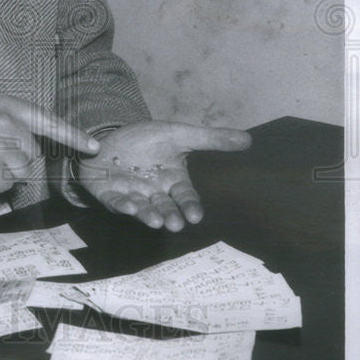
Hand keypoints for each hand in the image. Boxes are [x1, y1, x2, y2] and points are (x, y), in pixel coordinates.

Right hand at [0, 95, 98, 194]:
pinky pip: (5, 185)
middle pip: (32, 154)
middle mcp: (4, 123)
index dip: (73, 136)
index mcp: (3, 105)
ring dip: (3, 174)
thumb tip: (32, 149)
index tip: (94, 147)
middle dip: (15, 161)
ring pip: (21, 172)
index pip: (46, 121)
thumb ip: (8, 125)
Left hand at [73, 121, 250, 231]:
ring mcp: (132, 195)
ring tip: (156, 222)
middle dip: (170, 216)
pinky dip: (122, 205)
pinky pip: (117, 202)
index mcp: (172, 181)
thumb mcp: (179, 135)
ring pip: (143, 209)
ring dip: (148, 215)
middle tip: (175, 224)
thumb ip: (210, 139)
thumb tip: (248, 139)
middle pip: (165, 207)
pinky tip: (129, 207)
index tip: (195, 216)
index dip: (190, 206)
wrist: (112, 136)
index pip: (185, 197)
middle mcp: (154, 193)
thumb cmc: (147, 140)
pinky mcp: (110, 195)